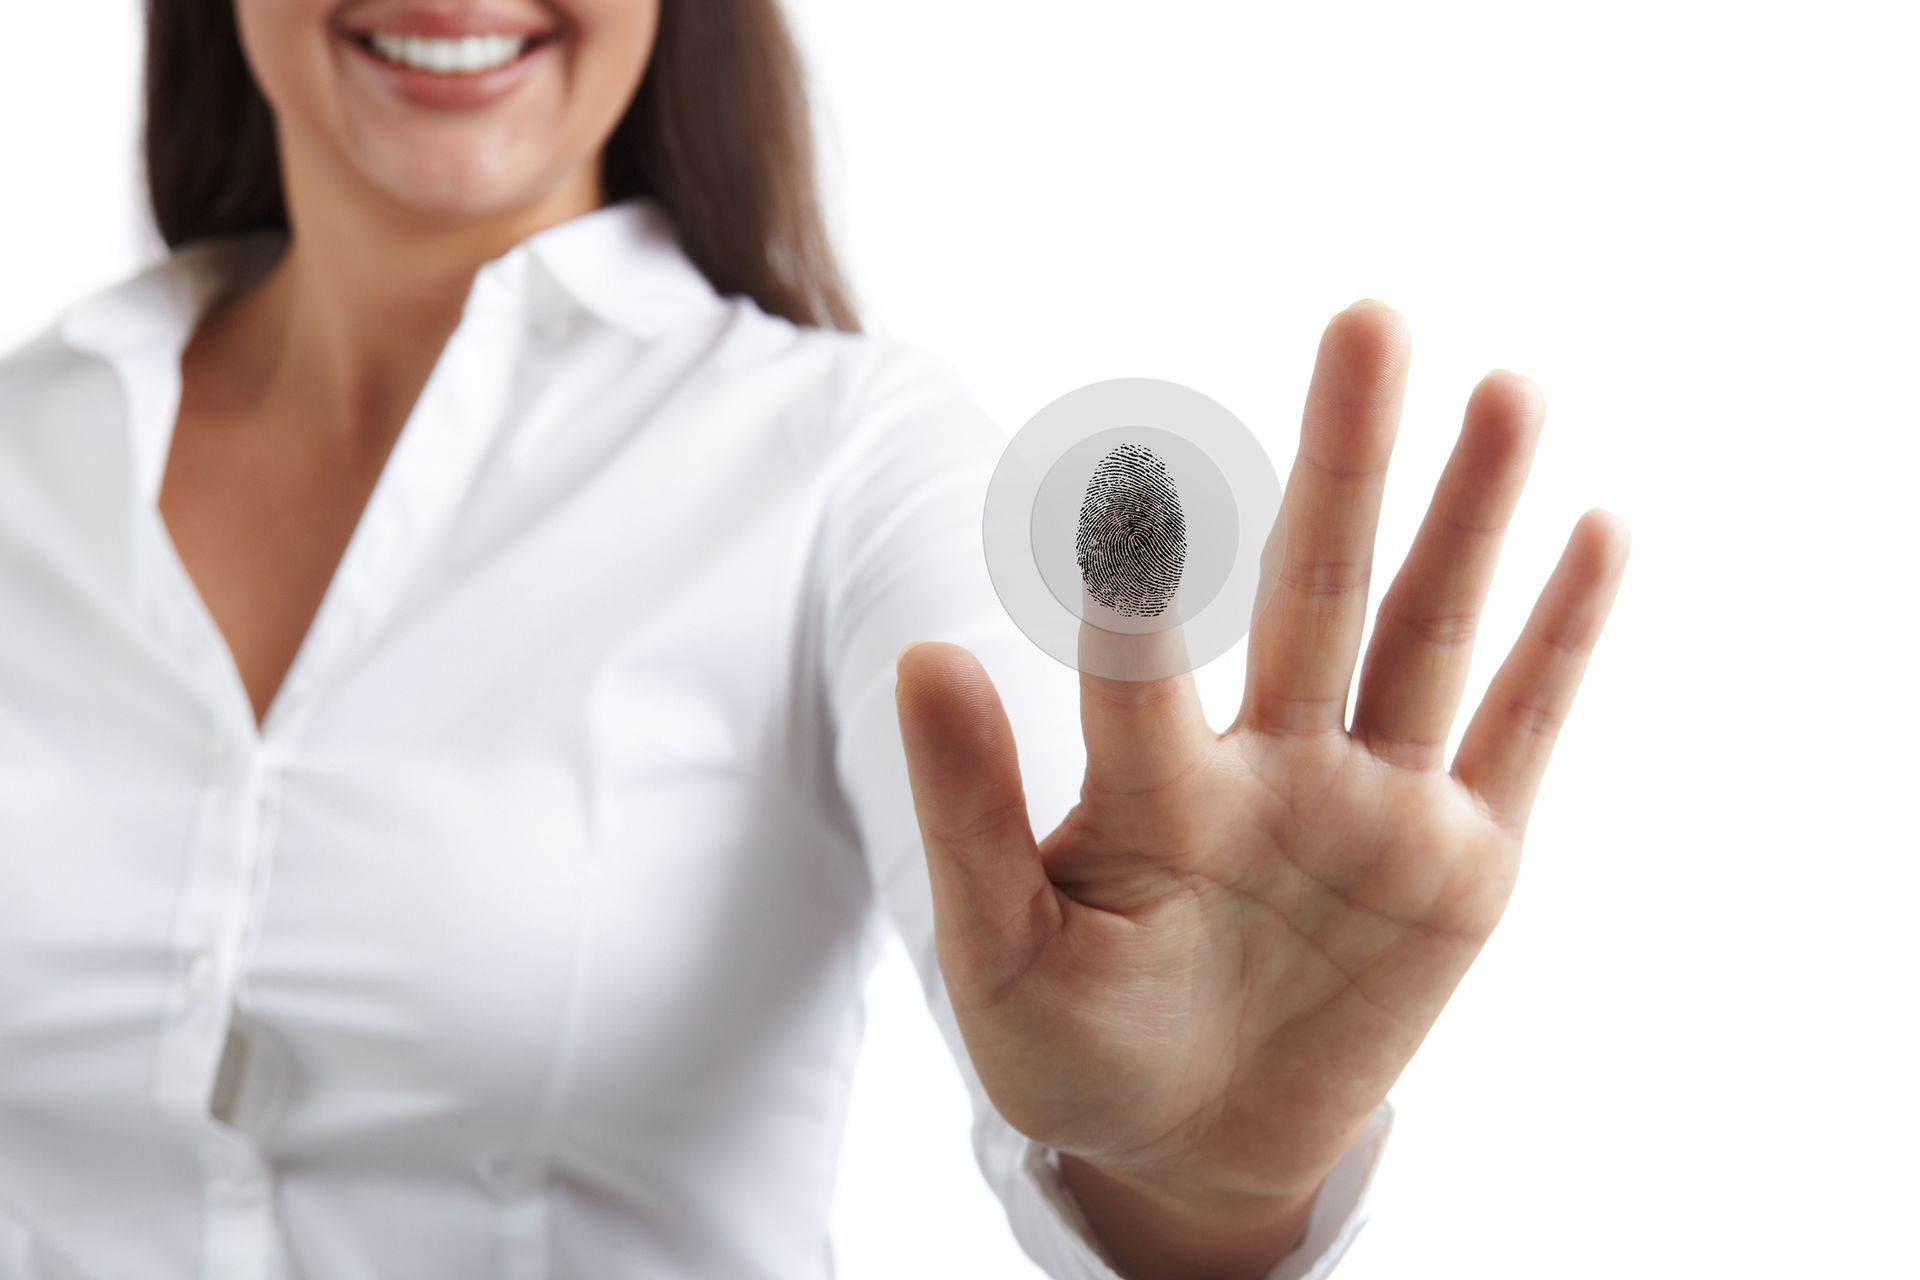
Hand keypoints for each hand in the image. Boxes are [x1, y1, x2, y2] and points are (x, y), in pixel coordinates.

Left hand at [893, 300, 1629, 1275]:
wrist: (1189, 1141)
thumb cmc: (1076, 1045)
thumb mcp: (1003, 952)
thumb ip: (971, 812)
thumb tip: (919, 650)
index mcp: (1155, 795)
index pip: (1145, 678)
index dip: (1142, 590)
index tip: (1134, 488)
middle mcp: (1274, 770)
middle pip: (1315, 593)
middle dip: (1343, 464)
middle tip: (1368, 319)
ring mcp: (1375, 809)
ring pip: (1428, 637)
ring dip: (1470, 518)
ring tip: (1503, 388)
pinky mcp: (1465, 868)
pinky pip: (1521, 738)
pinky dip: (1561, 642)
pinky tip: (1597, 530)